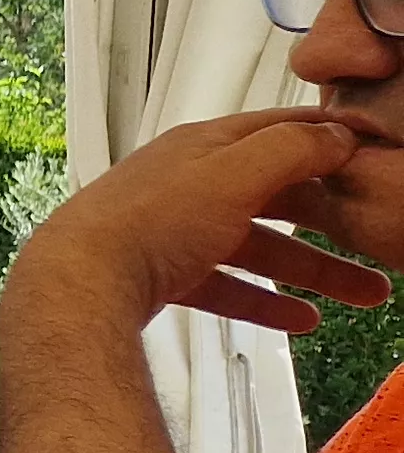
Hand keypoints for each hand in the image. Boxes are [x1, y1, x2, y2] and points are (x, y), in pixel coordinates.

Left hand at [13, 110, 385, 329]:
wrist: (79, 281)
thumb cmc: (154, 220)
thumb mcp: (231, 173)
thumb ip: (288, 150)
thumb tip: (336, 131)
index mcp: (205, 147)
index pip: (278, 130)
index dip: (327, 136)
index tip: (373, 150)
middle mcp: (190, 183)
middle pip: (278, 198)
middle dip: (336, 222)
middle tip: (385, 244)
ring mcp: (175, 230)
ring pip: (259, 247)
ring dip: (314, 270)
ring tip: (369, 296)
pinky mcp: (163, 274)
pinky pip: (226, 285)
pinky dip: (265, 301)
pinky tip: (303, 322)